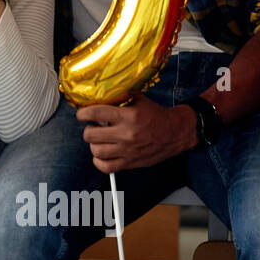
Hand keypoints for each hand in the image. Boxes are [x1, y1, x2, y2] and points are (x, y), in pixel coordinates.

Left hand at [77, 93, 198, 171]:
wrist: (177, 132)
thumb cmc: (157, 115)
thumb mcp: (139, 100)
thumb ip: (121, 96)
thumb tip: (102, 92)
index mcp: (128, 116)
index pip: (95, 113)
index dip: (83, 114)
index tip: (81, 115)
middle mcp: (126, 134)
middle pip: (90, 135)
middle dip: (88, 129)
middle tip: (92, 127)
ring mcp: (128, 150)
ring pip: (96, 151)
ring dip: (93, 145)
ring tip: (99, 140)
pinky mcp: (131, 163)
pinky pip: (106, 167)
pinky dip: (99, 162)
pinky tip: (102, 155)